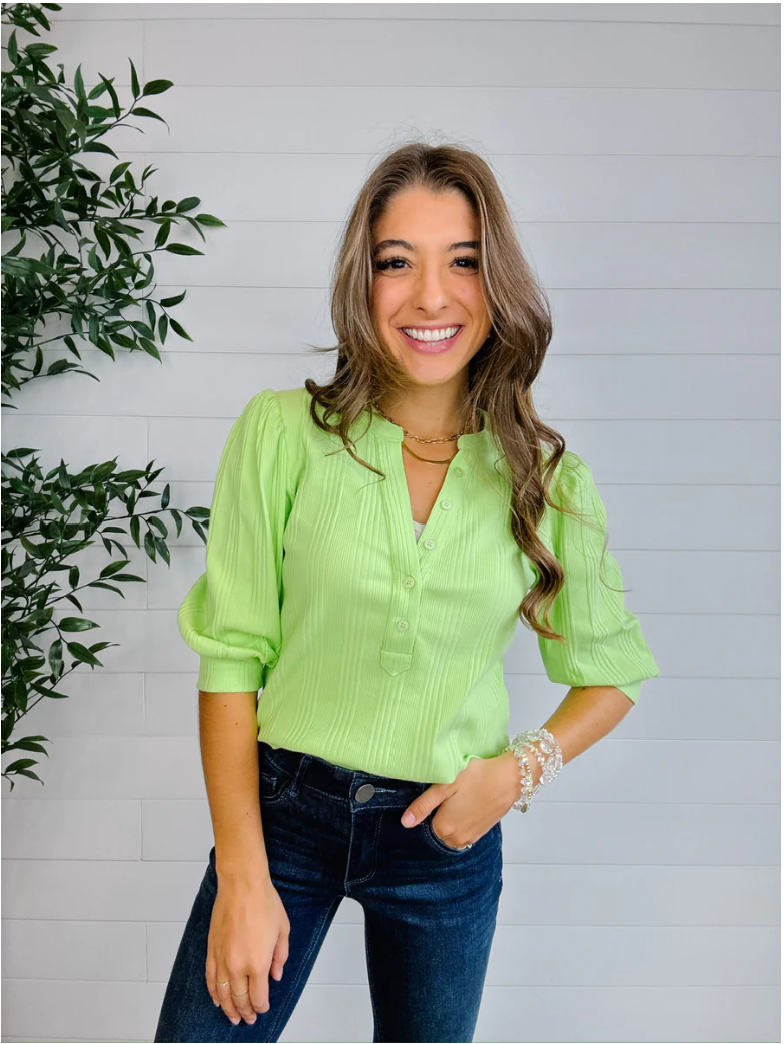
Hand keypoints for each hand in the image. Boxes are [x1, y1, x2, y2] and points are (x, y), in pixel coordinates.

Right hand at [206, 875, 289, 1026]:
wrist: (242, 885)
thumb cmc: (264, 903)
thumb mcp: (283, 930)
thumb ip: (280, 957)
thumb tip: (276, 975)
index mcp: (258, 962)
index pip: (258, 997)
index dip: (261, 1007)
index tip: (263, 1009)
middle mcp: (238, 965)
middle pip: (239, 999)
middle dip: (245, 1012)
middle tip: (248, 1019)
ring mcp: (222, 959)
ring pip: (222, 994)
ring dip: (228, 1008)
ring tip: (233, 1017)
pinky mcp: (211, 950)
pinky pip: (211, 979)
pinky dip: (213, 992)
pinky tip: (217, 999)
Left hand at [400, 751, 528, 847]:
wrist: (510, 777)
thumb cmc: (477, 776)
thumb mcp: (445, 785)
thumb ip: (423, 805)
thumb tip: (405, 823)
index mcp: (443, 827)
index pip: (425, 821)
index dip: (432, 805)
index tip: (441, 792)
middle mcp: (456, 838)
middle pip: (438, 828)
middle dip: (441, 813)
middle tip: (453, 793)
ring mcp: (471, 837)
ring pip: (452, 830)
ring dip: (453, 817)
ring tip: (463, 797)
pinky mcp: (482, 832)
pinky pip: (465, 830)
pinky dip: (464, 819)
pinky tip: (471, 802)